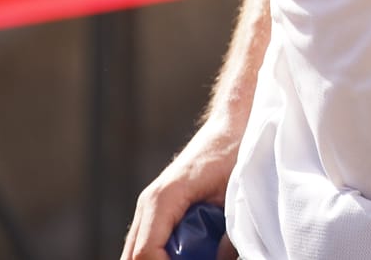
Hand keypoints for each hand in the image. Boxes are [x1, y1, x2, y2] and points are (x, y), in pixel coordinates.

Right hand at [120, 116, 244, 259]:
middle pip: (133, 256)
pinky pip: (150, 242)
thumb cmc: (235, 152)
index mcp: (163, 198)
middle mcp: (149, 204)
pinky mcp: (159, 210)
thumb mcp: (236, 195)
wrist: (232, 125)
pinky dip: (162, 254)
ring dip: (160, 259)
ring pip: (137, 251)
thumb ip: (228, 234)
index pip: (146, 252)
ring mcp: (150, 207)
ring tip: (196, 255)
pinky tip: (190, 253)